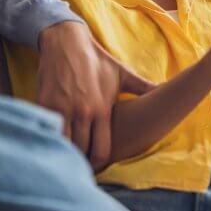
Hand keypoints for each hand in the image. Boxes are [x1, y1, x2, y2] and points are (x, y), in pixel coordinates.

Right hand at [37, 21, 154, 170]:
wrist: (66, 41)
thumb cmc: (97, 60)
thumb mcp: (123, 74)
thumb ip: (144, 88)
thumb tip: (167, 92)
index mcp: (102, 109)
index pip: (101, 150)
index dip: (100, 163)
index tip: (97, 166)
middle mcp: (82, 112)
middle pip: (81, 152)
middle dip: (81, 162)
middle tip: (80, 168)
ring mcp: (60, 108)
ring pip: (62, 144)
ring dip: (65, 152)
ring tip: (66, 158)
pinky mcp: (43, 103)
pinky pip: (45, 130)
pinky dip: (49, 139)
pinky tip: (51, 143)